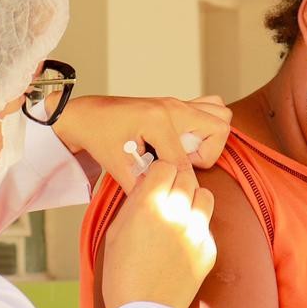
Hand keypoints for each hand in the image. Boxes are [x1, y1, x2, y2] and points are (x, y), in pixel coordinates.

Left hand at [51, 94, 231, 191]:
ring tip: (186, 151)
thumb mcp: (116, 165)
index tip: (173, 193)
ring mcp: (176, 103)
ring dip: (210, 137)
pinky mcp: (175, 105)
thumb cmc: (98, 135)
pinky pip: (209, 108)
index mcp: (157, 120)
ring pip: (219, 114)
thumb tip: (161, 204)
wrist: (87, 116)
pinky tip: (184, 142)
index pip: (185, 160)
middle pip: (218, 129)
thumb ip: (140, 186)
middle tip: (184, 164)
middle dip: (208, 153)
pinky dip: (206, 126)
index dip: (182, 183)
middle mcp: (172, 107)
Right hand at [102, 161, 216, 307]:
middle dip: (176, 183)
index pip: (166, 166)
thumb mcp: (115, 231)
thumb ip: (134, 201)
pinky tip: (181, 243)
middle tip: (166, 197)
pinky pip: (207, 224)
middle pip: (187, 177)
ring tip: (179, 214)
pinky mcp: (209, 249)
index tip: (155, 182)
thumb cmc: (121, 274)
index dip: (159, 173)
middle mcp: (177, 213)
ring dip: (192, 199)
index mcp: (149, 206)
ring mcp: (197, 231)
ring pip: (205, 196)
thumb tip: (147, 182)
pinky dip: (197, 227)